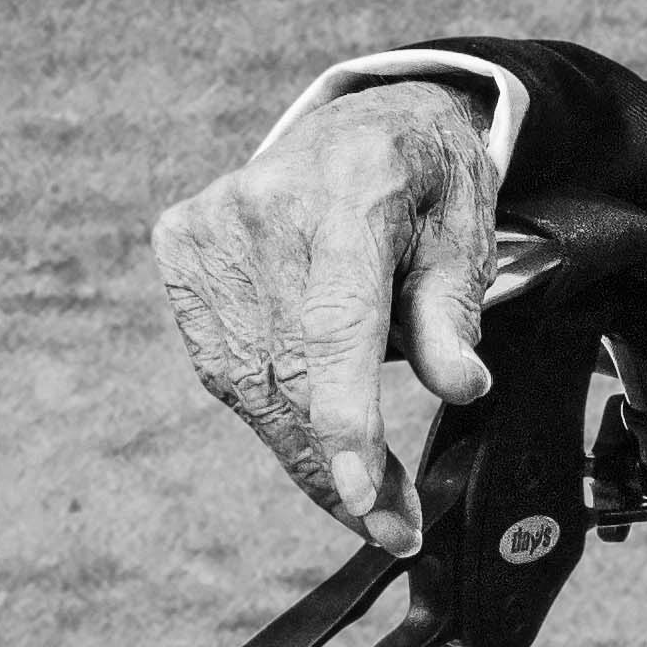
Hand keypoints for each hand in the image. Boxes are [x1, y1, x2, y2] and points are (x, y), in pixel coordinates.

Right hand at [151, 81, 501, 534]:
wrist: (364, 123)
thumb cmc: (426, 187)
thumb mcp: (467, 235)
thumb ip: (452, 315)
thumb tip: (462, 388)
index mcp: (353, 191)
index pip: (339, 322)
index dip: (347, 417)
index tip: (362, 495)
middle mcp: (268, 203)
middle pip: (293, 371)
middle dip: (341, 465)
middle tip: (392, 524)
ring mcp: (212, 224)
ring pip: (249, 383)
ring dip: (303, 450)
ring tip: (362, 483)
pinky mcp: (179, 244)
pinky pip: (220, 363)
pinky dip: (267, 407)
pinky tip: (306, 413)